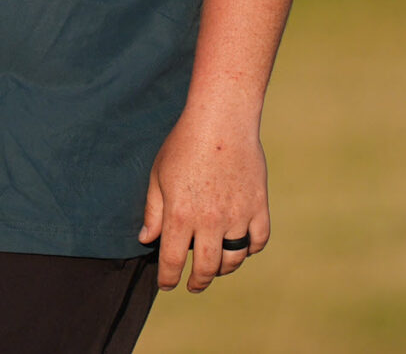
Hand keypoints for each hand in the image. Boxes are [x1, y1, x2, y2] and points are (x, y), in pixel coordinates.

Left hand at [138, 108, 268, 291]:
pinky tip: (241, 248)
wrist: (221, 120)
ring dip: (224, 268)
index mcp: (181, 215)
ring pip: (234, 258)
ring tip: (216, 267)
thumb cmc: (183, 143)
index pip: (173, 261)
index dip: (168, 278)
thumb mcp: (159, 175)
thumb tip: (147, 240)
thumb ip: (153, 211)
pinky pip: (258, 241)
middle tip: (194, 285)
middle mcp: (210, 221)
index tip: (167, 284)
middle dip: (198, 282)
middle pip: (207, 268)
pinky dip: (250, 249)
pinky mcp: (259, 206)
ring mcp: (238, 215)